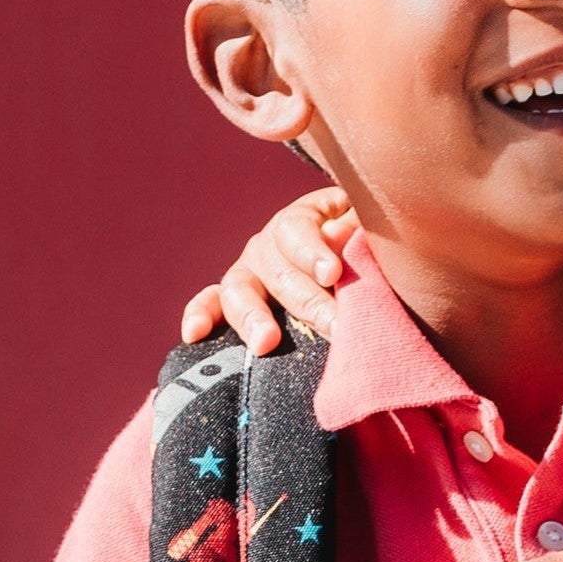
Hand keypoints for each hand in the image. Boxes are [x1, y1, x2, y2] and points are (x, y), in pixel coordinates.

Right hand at [175, 186, 356, 353]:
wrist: (355, 267)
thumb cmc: (367, 246)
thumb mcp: (369, 228)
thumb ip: (358, 227)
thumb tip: (335, 234)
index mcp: (301, 219)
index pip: (297, 230)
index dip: (312, 251)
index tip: (333, 273)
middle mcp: (268, 245)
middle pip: (277, 271)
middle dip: (308, 302)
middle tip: (335, 326)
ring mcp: (248, 274)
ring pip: (240, 291)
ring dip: (252, 317)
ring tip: (267, 342)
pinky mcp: (236, 301)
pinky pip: (210, 304)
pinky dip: (200, 316)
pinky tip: (194, 335)